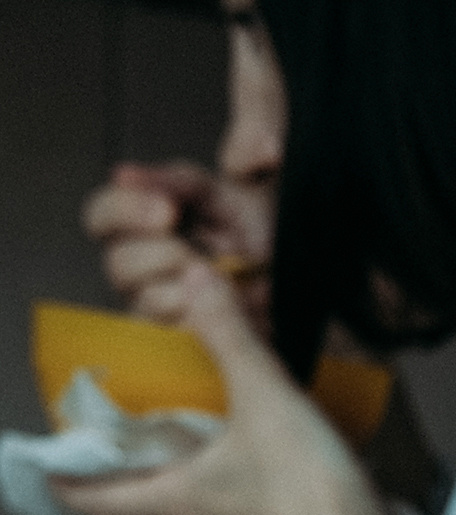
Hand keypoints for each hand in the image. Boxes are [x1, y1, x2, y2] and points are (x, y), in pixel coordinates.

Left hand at [54, 264, 433, 514]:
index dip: (72, 491)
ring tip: (203, 491)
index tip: (53, 483)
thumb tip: (197, 280)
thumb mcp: (263, 398)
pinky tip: (265, 509)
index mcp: (182, 500)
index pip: (105, 503)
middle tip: (139, 476)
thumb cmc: (307, 491)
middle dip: (141, 505)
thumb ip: (229, 338)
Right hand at [83, 160, 274, 334]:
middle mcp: (143, 268)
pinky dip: (199, 314)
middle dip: (161, 253)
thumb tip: (124, 174)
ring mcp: (160, 307)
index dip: (124, 211)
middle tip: (197, 251)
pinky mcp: (180, 340)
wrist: (295, 268)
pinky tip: (222, 302)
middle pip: (118, 263)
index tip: (166, 209)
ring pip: (145, 299)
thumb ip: (175, 181)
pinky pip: (173, 333)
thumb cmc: (257, 232)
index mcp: (143, 226)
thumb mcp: (220, 195)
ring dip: (185, 285)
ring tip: (219, 277)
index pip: (101, 218)